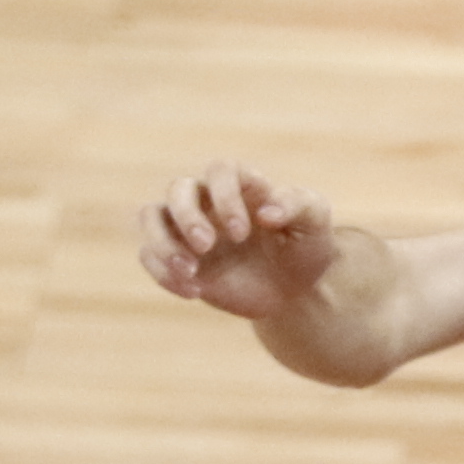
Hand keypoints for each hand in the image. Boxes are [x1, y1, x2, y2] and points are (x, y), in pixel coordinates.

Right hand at [140, 161, 342, 319]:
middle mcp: (207, 200)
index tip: (242, 233)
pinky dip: (162, 273)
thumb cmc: (304, 247)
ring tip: (190, 272)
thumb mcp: (315, 223)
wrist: (293, 290)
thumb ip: (298, 205)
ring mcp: (186, 228)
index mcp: (241, 183)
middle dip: (187, 217)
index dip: (225, 197)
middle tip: (206, 247)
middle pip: (177, 188)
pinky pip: (148, 255)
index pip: (220, 170)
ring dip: (162, 242)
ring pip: (150, 216)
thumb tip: (267, 212)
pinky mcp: (176, 258)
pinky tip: (195, 292)